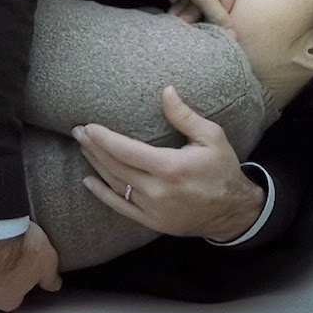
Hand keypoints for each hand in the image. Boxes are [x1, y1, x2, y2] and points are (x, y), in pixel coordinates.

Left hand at [75, 86, 263, 239]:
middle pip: (115, 166)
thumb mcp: (211, 137)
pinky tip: (89, 181)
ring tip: (83, 148)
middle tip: (78, 132)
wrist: (233, 211)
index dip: (103, 138)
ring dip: (96, 165)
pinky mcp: (152, 221)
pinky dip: (102, 194)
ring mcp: (153, 209)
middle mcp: (158, 190)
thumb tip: (166, 90)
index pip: (126, 151)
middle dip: (93, 148)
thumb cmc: (222, 170)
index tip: (89, 126)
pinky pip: (120, 207)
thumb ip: (185, 116)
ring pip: (115, 185)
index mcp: (171, 168)